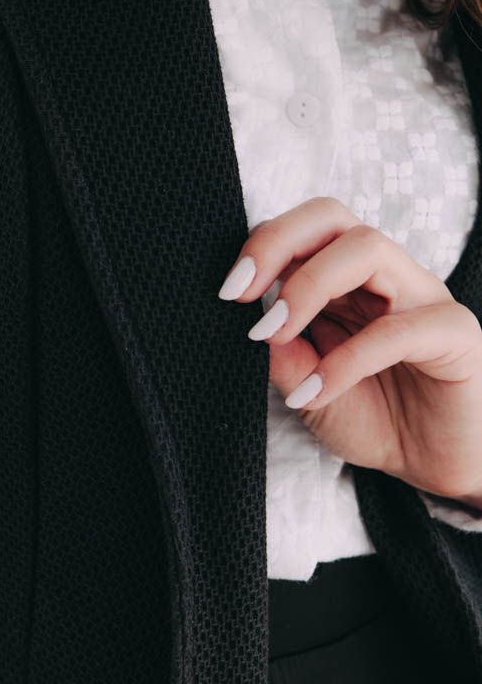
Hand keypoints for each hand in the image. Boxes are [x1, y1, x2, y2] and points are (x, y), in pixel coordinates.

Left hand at [218, 196, 481, 508]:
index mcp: (346, 278)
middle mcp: (385, 275)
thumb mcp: (306, 389)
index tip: (226, 292)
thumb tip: (247, 322)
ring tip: (274, 334)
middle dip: (277, 244)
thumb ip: (280, 354)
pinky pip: (400, 328)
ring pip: (368, 246)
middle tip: (240, 295)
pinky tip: (315, 392)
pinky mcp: (456, 333)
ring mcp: (423, 296)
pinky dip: (348, 359)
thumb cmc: (375, 418)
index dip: (261, 246)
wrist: (434, 467)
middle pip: (332, 216)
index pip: (303, 228)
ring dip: (309, 285)